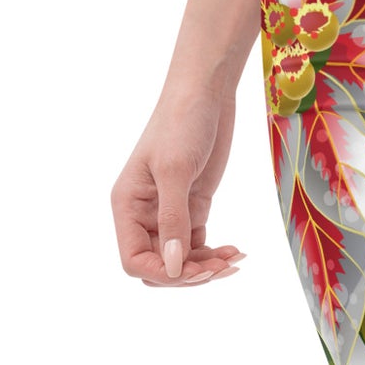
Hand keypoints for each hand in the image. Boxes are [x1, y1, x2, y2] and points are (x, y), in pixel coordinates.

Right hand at [111, 79, 246, 287]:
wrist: (206, 91)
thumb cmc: (181, 122)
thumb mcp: (175, 170)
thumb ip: (173, 218)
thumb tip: (172, 267)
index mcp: (128, 205)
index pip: (133, 259)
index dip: (160, 272)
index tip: (192, 270)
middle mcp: (144, 213)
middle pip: (158, 264)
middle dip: (186, 273)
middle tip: (220, 268)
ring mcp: (170, 210)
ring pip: (181, 258)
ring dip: (206, 266)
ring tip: (234, 261)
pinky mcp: (194, 204)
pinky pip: (198, 243)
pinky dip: (215, 252)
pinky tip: (237, 252)